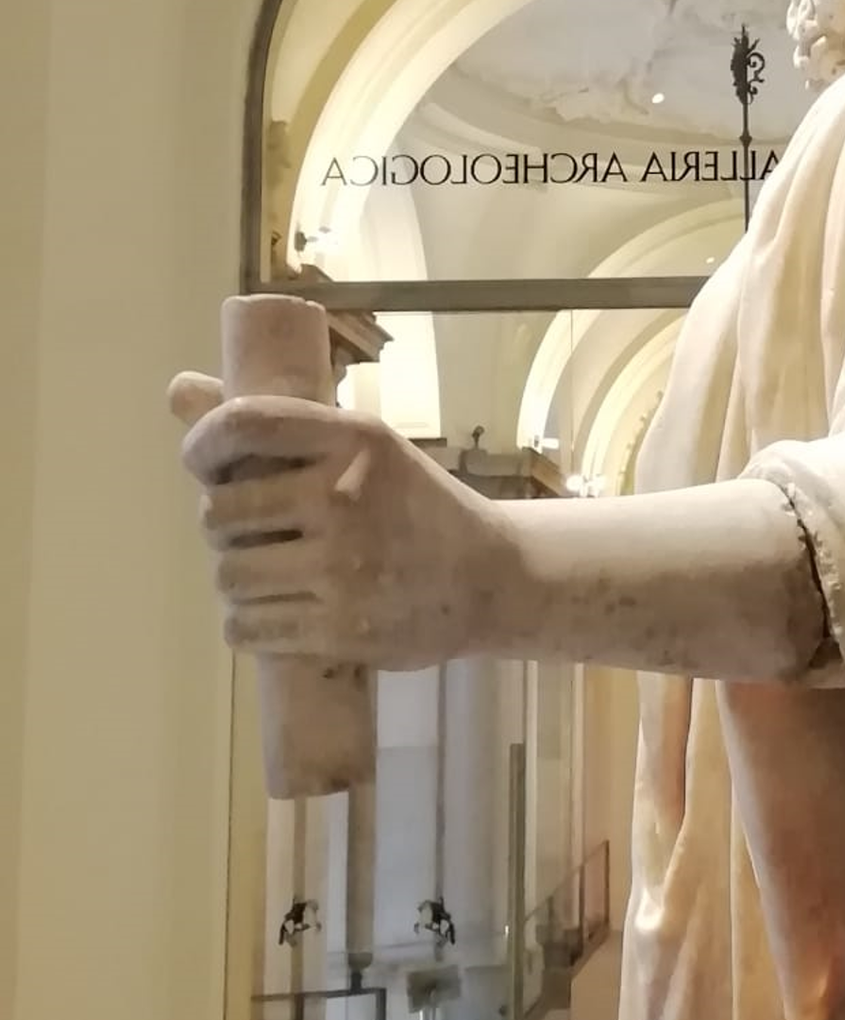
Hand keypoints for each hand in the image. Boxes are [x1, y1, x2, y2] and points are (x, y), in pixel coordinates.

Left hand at [170, 375, 517, 669]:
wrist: (491, 581)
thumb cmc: (418, 507)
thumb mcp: (363, 449)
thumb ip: (274, 425)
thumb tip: (177, 390)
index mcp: (353, 441)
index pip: (242, 425)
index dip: (201, 445)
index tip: (201, 464)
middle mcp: (344, 499)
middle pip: (220, 514)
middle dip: (225, 526)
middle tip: (255, 533)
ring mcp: (342, 569)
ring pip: (229, 577)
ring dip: (237, 580)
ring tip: (269, 576)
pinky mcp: (342, 629)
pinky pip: (248, 627)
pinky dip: (246, 624)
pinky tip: (273, 613)